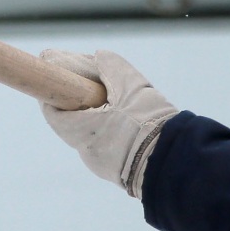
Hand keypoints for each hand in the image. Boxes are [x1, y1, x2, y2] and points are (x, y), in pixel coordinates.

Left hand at [39, 49, 178, 197]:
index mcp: (83, 132)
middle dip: (81, 102)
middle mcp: (88, 153)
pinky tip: (130, 121)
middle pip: (73, 123)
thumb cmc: (150, 123)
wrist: (176, 163)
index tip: (60, 76)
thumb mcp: (132, 86)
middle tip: (95, 83)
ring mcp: (103, 166)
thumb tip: (99, 56)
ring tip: (119, 100)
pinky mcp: (119, 173)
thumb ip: (112, 67)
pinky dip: (112, 131)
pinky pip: (108, 147)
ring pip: (93, 135)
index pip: (53, 111)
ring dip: (99, 117)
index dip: (54, 92)